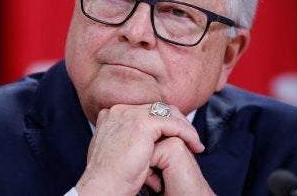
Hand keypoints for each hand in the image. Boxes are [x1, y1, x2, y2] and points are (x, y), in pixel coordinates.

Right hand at [75, 103, 208, 194]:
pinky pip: (174, 124)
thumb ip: (122, 139)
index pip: (145, 110)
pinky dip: (187, 134)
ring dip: (185, 128)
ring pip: (168, 114)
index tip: (174, 135)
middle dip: (176, 122)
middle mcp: (119, 111)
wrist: (102, 188)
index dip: (163, 121)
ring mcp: (129, 115)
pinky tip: (194, 145)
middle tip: (190, 139)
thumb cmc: (107, 178)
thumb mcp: (112, 152)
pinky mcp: (142, 124)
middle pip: (158, 109)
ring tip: (195, 143)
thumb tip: (135, 142)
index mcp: (111, 115)